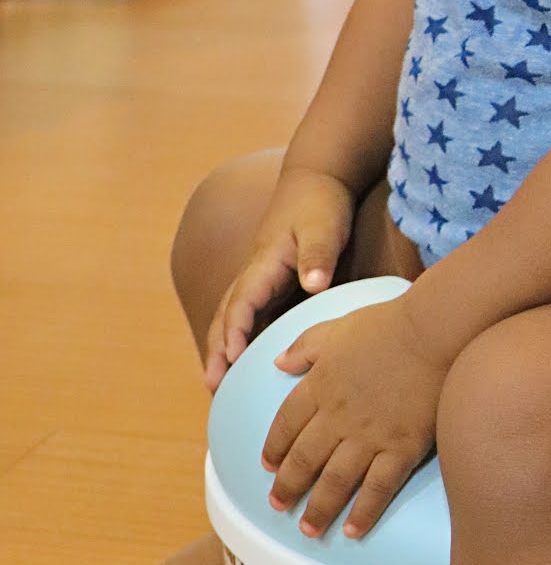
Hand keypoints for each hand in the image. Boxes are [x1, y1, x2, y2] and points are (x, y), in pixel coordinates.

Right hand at [204, 167, 355, 391]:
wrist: (319, 179)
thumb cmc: (321, 203)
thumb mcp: (324, 227)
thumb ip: (318, 256)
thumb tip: (314, 285)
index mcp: (263, 264)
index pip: (242, 302)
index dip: (235, 330)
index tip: (232, 357)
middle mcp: (256, 275)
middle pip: (228, 316)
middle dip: (217, 350)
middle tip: (212, 384)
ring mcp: (263, 280)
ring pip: (236, 318)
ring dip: (225, 348)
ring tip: (218, 383)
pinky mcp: (274, 284)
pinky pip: (254, 316)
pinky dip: (245, 339)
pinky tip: (248, 363)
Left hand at [263, 297, 447, 537]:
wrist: (433, 331)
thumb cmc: (388, 324)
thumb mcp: (336, 328)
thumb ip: (304, 346)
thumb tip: (278, 362)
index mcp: (319, 385)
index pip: (286, 425)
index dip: (274, 448)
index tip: (268, 466)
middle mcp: (337, 416)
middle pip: (304, 460)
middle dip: (287, 487)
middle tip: (278, 506)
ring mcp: (369, 435)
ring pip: (334, 482)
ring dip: (318, 509)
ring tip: (308, 530)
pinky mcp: (401, 448)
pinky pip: (377, 488)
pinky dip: (363, 512)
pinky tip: (352, 531)